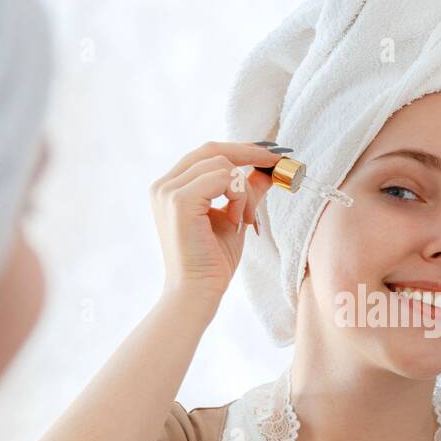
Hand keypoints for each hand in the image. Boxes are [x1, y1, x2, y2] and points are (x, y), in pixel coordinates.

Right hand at [148, 140, 279, 304]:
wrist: (198, 291)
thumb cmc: (213, 261)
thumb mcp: (234, 217)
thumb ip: (246, 191)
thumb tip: (267, 170)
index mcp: (171, 188)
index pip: (206, 154)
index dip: (239, 149)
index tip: (268, 154)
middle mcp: (164, 185)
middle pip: (211, 149)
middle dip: (249, 152)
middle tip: (276, 162)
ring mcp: (169, 191)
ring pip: (222, 165)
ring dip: (244, 191)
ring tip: (245, 219)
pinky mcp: (180, 200)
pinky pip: (223, 177)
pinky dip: (239, 197)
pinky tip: (237, 221)